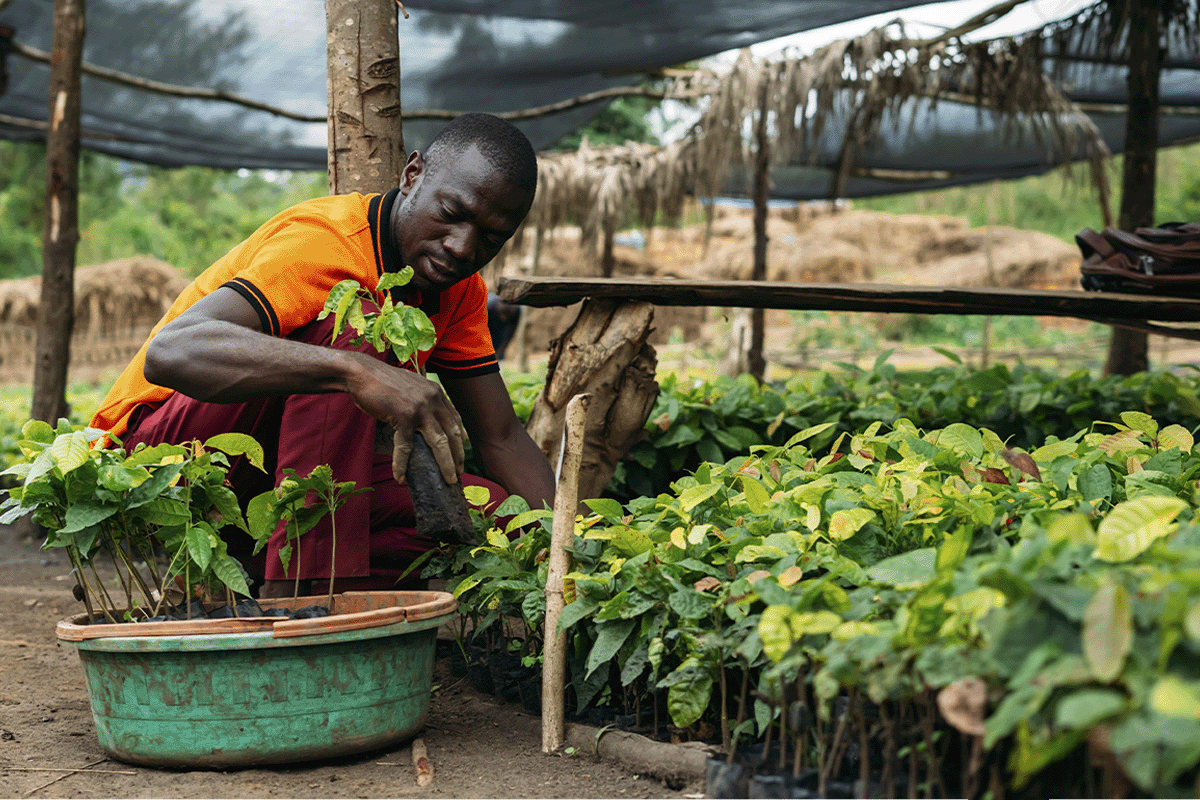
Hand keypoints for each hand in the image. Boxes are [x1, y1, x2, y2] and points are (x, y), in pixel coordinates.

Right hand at [344, 355, 464, 483]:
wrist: (361, 373)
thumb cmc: (382, 382)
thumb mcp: (412, 387)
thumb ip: (423, 401)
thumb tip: (429, 421)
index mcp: (436, 392)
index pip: (455, 418)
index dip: (460, 437)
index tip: (462, 449)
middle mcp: (432, 399)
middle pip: (453, 433)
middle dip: (458, 455)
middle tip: (459, 472)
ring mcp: (419, 408)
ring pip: (439, 443)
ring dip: (445, 464)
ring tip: (447, 480)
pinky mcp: (403, 417)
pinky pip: (406, 447)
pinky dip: (401, 464)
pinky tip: (400, 476)